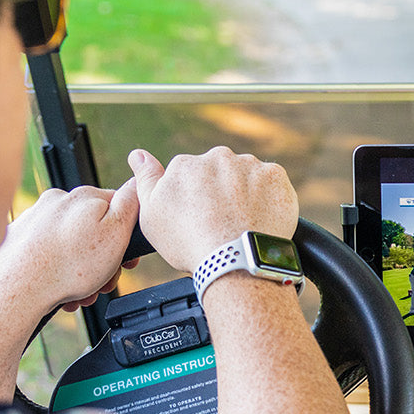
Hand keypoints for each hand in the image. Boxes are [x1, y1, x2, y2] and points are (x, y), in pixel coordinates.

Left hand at [0, 182, 140, 315]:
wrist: (18, 289)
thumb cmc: (69, 266)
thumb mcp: (116, 233)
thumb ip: (130, 204)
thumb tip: (136, 182)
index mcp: (84, 196)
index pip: (117, 208)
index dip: (126, 237)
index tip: (127, 261)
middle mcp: (57, 201)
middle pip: (92, 229)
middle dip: (102, 260)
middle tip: (102, 283)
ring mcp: (34, 219)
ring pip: (69, 244)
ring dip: (80, 271)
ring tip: (80, 293)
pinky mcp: (17, 238)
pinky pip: (46, 253)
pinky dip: (56, 270)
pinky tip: (59, 289)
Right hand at [128, 147, 298, 272]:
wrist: (234, 259)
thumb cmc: (189, 243)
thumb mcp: (151, 215)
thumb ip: (145, 180)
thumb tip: (137, 155)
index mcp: (186, 165)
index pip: (191, 176)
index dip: (196, 200)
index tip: (200, 219)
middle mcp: (218, 157)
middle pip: (220, 173)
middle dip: (222, 193)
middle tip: (223, 223)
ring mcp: (249, 165)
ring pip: (247, 177)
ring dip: (246, 194)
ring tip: (242, 224)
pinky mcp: (276, 176)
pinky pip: (272, 184)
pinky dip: (269, 199)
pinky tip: (260, 219)